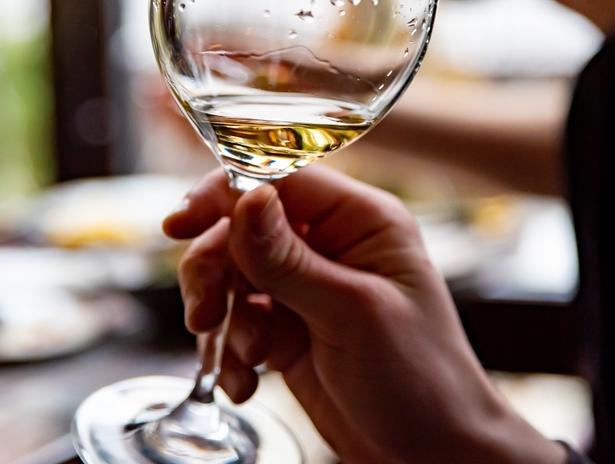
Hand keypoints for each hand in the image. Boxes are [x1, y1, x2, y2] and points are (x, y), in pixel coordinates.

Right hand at [164, 166, 564, 463]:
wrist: (431, 456)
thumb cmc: (422, 379)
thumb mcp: (352, 313)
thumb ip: (288, 259)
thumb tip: (243, 198)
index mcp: (361, 222)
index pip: (281, 179)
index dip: (226, 194)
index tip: (183, 221)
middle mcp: (331, 245)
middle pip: (243, 227)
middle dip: (215, 268)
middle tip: (203, 310)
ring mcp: (306, 288)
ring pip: (231, 274)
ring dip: (221, 315)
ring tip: (236, 355)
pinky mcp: (288, 329)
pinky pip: (237, 321)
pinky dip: (230, 350)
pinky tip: (245, 380)